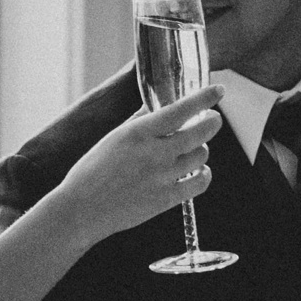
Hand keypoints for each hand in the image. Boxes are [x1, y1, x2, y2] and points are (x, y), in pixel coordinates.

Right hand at [50, 84, 222, 240]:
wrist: (83, 209)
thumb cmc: (92, 171)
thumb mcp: (113, 138)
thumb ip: (140, 121)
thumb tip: (160, 107)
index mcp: (138, 133)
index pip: (180, 110)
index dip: (203, 99)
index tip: (217, 91)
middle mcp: (154, 153)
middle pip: (200, 133)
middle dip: (211, 123)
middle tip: (213, 120)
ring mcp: (163, 177)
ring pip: (201, 155)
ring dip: (202, 148)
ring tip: (193, 148)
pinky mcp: (167, 199)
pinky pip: (200, 182)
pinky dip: (203, 173)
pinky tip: (196, 170)